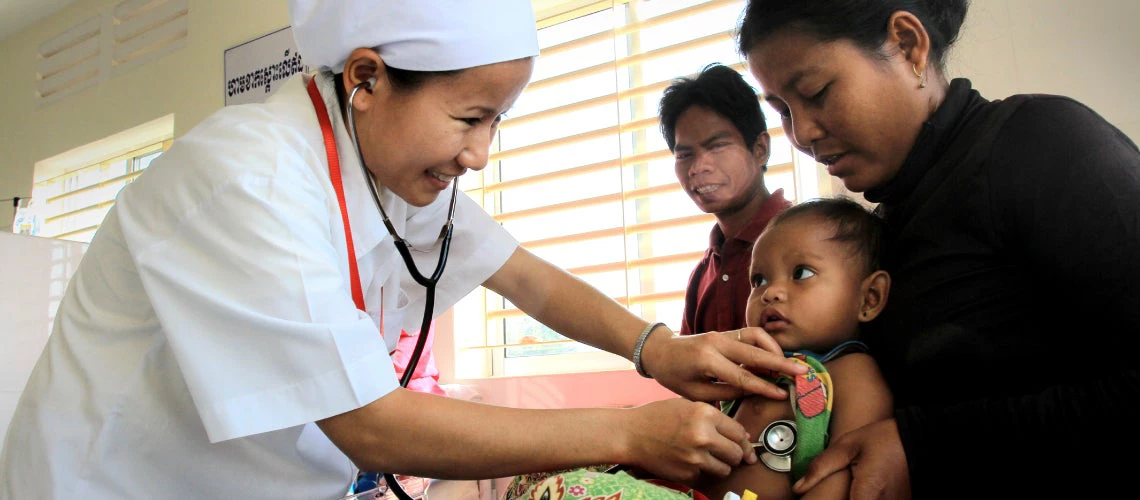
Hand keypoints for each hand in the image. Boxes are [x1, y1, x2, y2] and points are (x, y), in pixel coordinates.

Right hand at [622, 398, 757, 483]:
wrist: (630, 434)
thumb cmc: (657, 416)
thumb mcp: (687, 406)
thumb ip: (715, 418)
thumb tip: (742, 436)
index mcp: (705, 414)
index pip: (739, 432)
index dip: (744, 440)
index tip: (745, 446)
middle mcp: (703, 436)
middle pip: (736, 453)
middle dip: (735, 455)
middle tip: (726, 453)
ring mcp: (695, 457)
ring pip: (725, 469)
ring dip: (720, 465)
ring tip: (707, 457)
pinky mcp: (687, 473)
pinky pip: (706, 476)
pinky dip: (702, 471)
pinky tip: (689, 461)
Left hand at [643, 326, 807, 401]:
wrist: (659, 350)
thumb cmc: (674, 376)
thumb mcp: (696, 393)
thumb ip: (726, 393)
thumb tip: (754, 393)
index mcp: (706, 361)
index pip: (742, 376)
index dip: (764, 386)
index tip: (783, 394)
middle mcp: (716, 343)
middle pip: (755, 352)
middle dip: (781, 363)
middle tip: (802, 373)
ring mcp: (721, 334)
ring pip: (757, 336)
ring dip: (775, 350)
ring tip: (786, 366)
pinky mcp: (725, 331)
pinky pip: (750, 334)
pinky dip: (766, 344)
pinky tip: (772, 357)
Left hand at [793, 418, 909, 499]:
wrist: (920, 439)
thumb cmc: (886, 439)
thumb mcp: (849, 445)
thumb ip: (822, 467)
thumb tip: (799, 487)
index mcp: (867, 492)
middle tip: (839, 489)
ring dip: (853, 497)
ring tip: (849, 488)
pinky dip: (864, 497)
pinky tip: (859, 489)